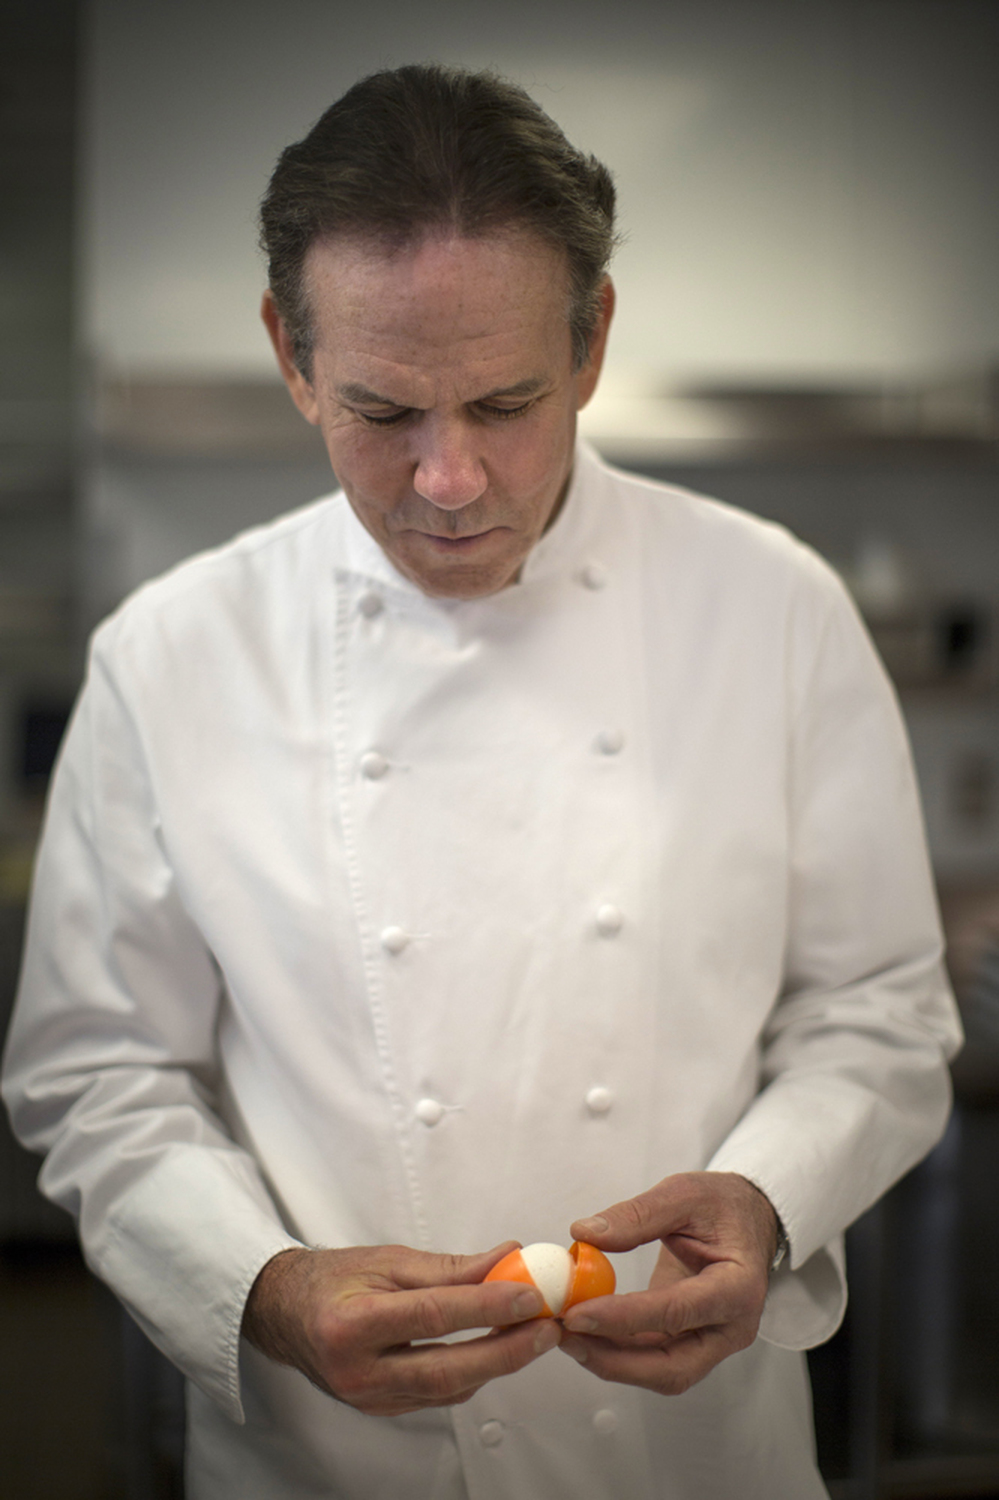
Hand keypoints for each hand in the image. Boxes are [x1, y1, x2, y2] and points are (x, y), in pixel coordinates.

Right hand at [242, 1241, 560, 1413]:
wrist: (289, 1314)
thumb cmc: (335, 1279)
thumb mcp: (389, 1259)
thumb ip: (451, 1266)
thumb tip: (508, 1258)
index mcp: (351, 1324)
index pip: (433, 1316)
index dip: (486, 1307)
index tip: (529, 1294)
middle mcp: (357, 1370)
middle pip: (446, 1368)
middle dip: (506, 1350)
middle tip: (547, 1328)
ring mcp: (368, 1399)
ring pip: (448, 1388)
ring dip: (497, 1363)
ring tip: (533, 1334)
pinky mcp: (382, 1410)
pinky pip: (438, 1396)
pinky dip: (473, 1374)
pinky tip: (496, 1350)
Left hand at [559, 1172, 777, 1394]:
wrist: (747, 1219)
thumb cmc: (723, 1206)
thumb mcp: (683, 1193)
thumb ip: (636, 1215)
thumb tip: (585, 1235)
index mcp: (738, 1287)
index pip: (676, 1312)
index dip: (623, 1317)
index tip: (578, 1314)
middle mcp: (731, 1326)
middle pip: (672, 1367)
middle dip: (614, 1361)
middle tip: (566, 1336)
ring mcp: (713, 1340)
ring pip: (660, 1371)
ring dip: (610, 1361)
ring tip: (566, 1335)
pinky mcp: (692, 1342)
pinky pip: (653, 1357)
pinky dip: (617, 1350)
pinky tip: (585, 1332)